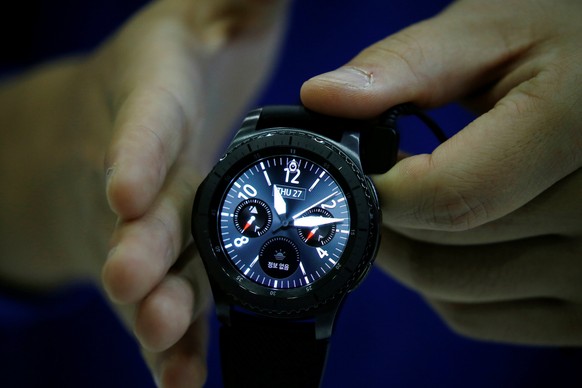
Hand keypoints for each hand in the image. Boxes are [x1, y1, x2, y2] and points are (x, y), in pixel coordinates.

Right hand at [0, 0, 287, 385]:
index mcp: (157, 103)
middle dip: (140, 249)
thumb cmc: (172, 65)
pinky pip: (178, 304)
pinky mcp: (174, 261)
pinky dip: (176, 344)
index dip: (135, 157)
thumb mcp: (204, 12)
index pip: (145, 127)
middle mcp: (153, 171)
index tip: (124, 191)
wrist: (125, 120)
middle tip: (130, 280)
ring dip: (159, 306)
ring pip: (161, 270)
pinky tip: (182, 378)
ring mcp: (160, 225)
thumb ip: (235, 0)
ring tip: (162, 335)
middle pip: (148, 214)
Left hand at [301, 0, 581, 345]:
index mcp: (578, 131)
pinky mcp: (579, 306)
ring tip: (409, 204)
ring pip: (451, 292)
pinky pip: (476, 316)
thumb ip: (406, 66)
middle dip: (386, 217)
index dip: (381, 189)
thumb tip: (322, 98)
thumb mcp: (490, 32)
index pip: (448, 196)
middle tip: (376, 182)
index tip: (355, 171)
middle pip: (441, 249)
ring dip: (408, 252)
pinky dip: (440, 286)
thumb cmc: (558, 44)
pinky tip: (446, 239)